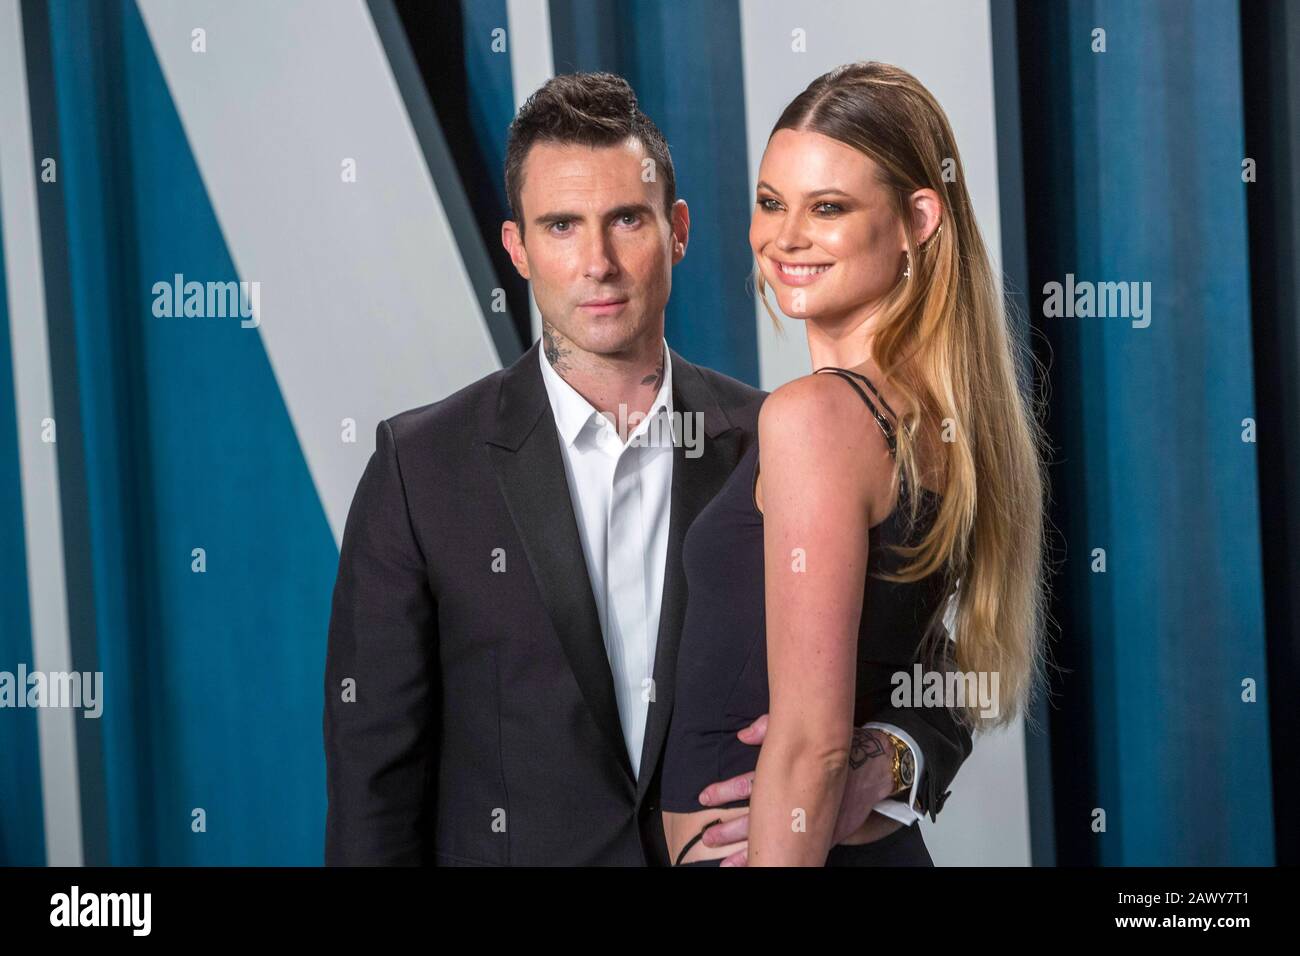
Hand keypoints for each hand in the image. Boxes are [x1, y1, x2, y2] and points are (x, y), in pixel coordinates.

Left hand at [693, 717, 897, 865]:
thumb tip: (743, 734)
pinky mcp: (824, 836)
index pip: (748, 785)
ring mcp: (809, 822)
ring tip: (725, 864)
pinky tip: (765, 870)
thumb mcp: (805, 732)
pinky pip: (797, 853)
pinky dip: (780, 862)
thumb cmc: (835, 746)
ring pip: (772, 842)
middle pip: (755, 820)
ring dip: (747, 852)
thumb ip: (770, 728)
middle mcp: (795, 802)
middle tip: (707, 837)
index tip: (703, 797)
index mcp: (787, 775)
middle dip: (729, 830)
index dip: (724, 792)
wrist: (873, 764)